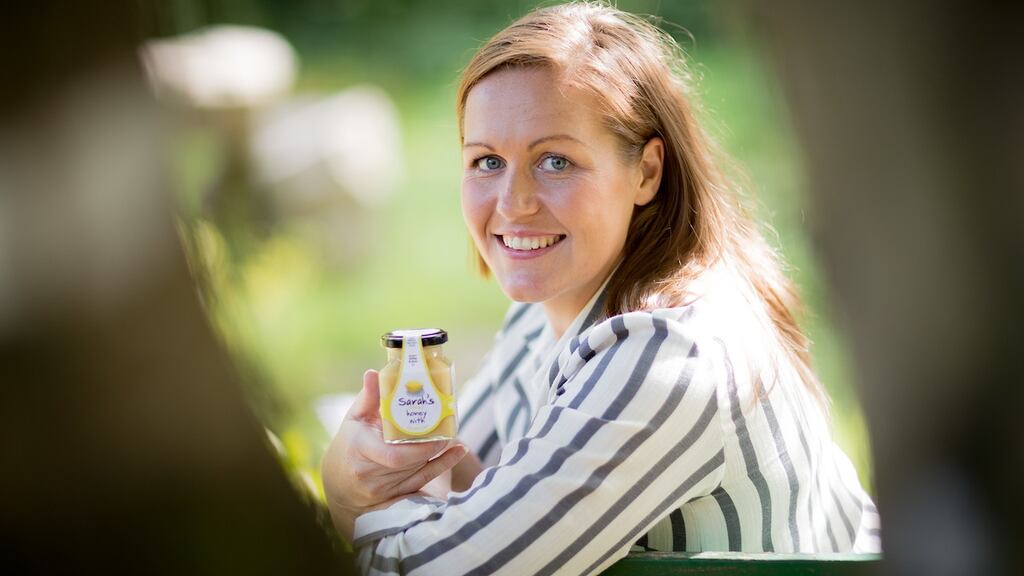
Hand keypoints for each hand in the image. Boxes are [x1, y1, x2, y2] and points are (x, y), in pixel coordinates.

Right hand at [321, 370, 467, 540]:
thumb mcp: (353, 419)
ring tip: (450, 433)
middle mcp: (370, 473)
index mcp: (359, 450)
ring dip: (436, 453)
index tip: (434, 431)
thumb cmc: (349, 444)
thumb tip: (373, 373)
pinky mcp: (394, 496)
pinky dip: (443, 465)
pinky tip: (458, 451)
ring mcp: (383, 489)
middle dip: (431, 447)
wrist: (339, 484)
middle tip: (447, 427)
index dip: (419, 448)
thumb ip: (368, 398)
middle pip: (409, 463)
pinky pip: (423, 482)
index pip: (393, 456)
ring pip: (418, 472)